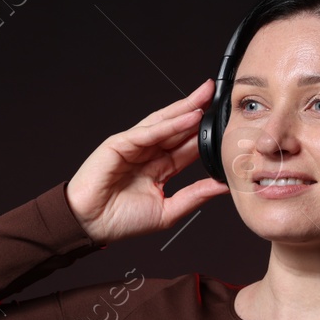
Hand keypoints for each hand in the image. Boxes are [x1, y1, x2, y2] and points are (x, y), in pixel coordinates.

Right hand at [65, 78, 231, 244]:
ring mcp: (133, 146)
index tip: (227, 125)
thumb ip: (195, 196)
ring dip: (186, 108)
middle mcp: (147, 153)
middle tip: (220, 95)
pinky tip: (188, 116)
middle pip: (178, 128)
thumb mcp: (168, 211)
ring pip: (164, 123)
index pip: (187, 147)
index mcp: (158, 168)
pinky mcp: (120, 143)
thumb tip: (223, 186)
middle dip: (198, 110)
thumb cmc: (121, 221)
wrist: (92, 224)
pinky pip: (149, 132)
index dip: (205, 135)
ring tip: (207, 96)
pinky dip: (169, 124)